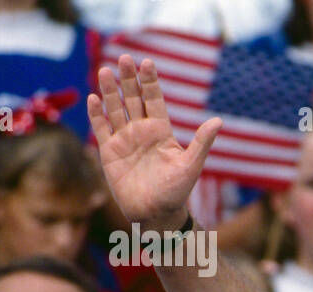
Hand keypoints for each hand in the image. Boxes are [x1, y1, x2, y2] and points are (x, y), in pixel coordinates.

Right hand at [87, 54, 221, 232]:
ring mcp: (125, 140)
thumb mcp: (192, 165)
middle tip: (124, 57)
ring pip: (115, 109)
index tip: (147, 62)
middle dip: (128, 79)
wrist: (156, 214)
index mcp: (162, 131)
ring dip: (110, 91)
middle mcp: (142, 131)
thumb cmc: (177, 192)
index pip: (154, 100)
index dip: (150, 82)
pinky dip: (97, 114)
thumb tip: (218, 121)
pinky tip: (94, 98)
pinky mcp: (109, 152)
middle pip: (133, 99)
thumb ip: (202, 142)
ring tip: (105, 70)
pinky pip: (101, 129)